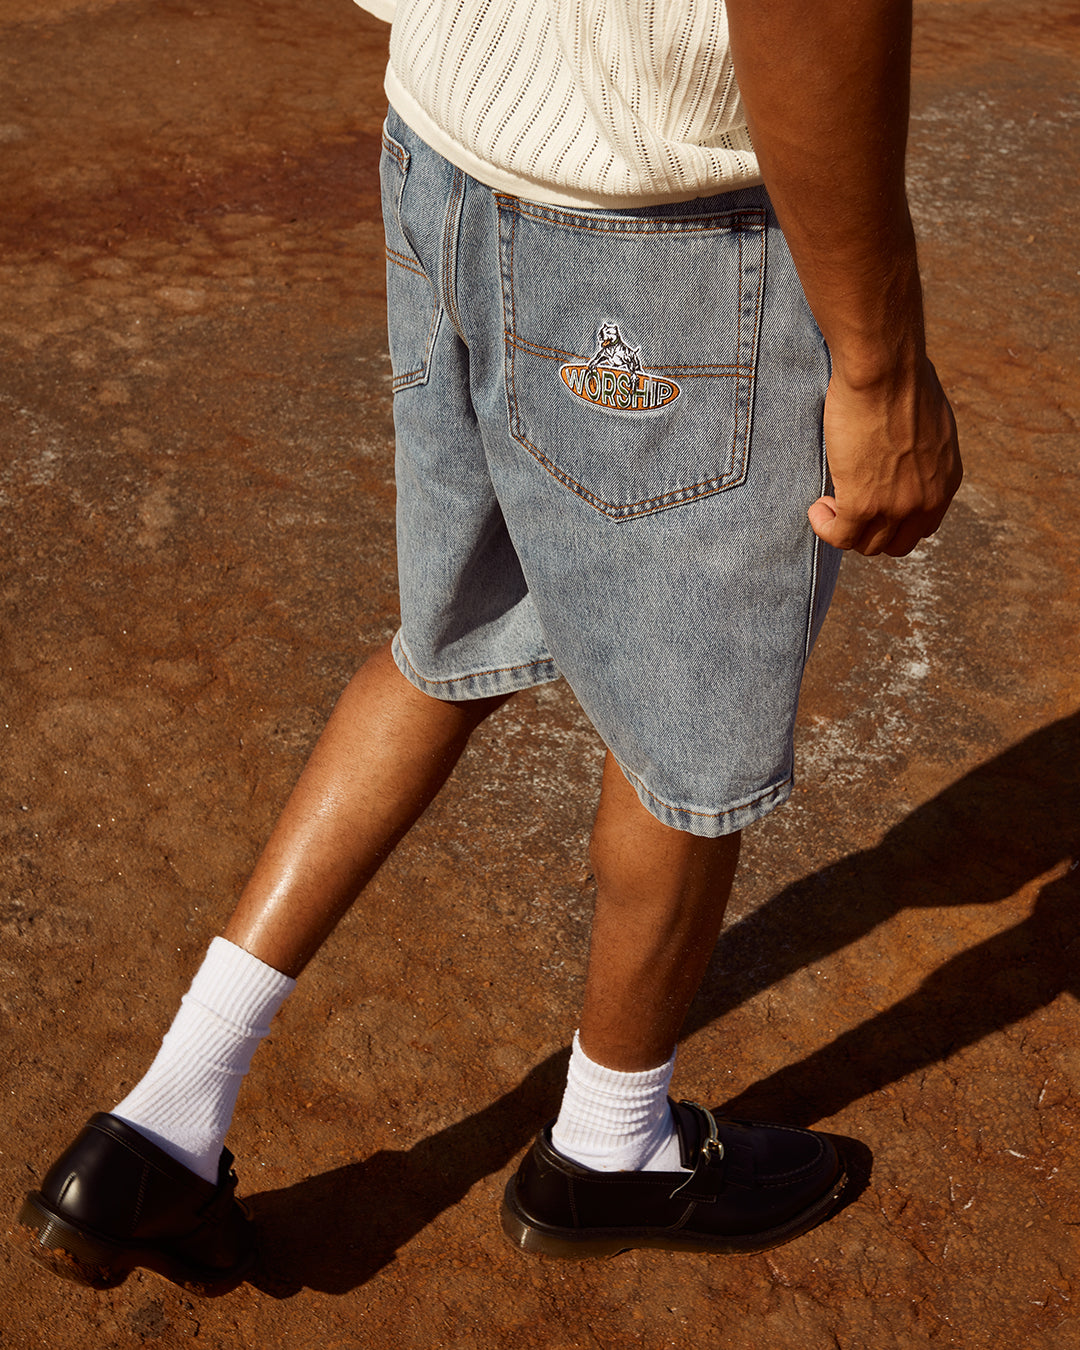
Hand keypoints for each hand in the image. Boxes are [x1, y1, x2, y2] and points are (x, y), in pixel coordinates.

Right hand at [808, 355, 962, 556]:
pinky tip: (817, 506)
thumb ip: (922, 448)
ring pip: (867, 545)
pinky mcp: (862, 504)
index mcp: (946, 481)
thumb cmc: (901, 379)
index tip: (873, 501)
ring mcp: (895, 507)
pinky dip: (825, 526)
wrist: (884, 371)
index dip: (894, 521)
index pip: (924, 527)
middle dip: (871, 530)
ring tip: (830, 500)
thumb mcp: (929, 420)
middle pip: (896, 544)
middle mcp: (926, 501)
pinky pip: (839, 536)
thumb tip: (902, 446)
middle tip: (849, 503)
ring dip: (845, 526)